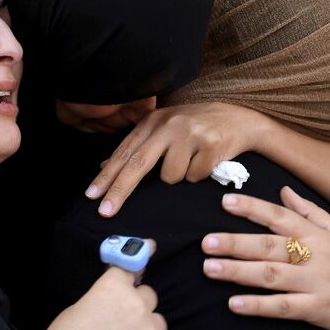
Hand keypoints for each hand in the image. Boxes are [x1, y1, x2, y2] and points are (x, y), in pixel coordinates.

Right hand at [17, 251, 167, 329]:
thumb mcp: (74, 313)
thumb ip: (101, 298)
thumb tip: (115, 296)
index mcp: (111, 289)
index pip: (130, 267)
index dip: (131, 269)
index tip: (148, 248)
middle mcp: (136, 306)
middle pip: (147, 295)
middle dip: (136, 305)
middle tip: (118, 322)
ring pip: (156, 323)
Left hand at [86, 102, 270, 216]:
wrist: (238, 118)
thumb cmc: (194, 127)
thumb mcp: (162, 129)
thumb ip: (136, 147)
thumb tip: (105, 166)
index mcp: (151, 121)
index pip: (123, 152)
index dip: (107, 176)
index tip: (91, 196)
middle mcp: (168, 124)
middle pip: (138, 163)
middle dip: (119, 190)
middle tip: (105, 211)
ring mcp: (190, 133)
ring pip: (170, 176)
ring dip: (178, 177)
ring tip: (190, 161)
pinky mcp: (211, 144)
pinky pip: (194, 177)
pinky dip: (198, 175)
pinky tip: (206, 161)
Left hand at [201, 187, 329, 329]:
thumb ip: (308, 211)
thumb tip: (283, 189)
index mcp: (316, 235)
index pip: (280, 217)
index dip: (253, 208)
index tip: (225, 202)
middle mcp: (314, 256)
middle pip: (269, 246)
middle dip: (235, 243)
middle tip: (206, 242)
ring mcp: (314, 283)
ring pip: (271, 275)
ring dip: (238, 272)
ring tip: (209, 268)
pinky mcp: (316, 309)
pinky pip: (283, 307)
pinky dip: (258, 306)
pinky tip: (233, 304)